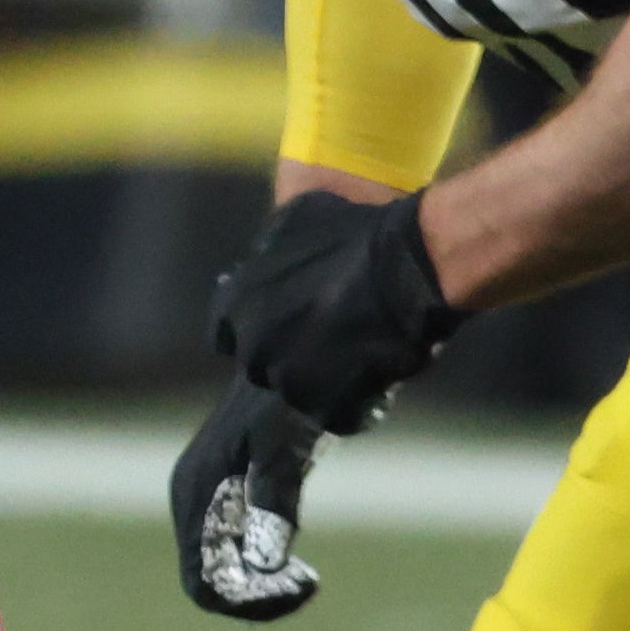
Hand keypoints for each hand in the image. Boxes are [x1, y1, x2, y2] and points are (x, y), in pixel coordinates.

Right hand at [169, 382, 328, 621]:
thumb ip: (274, 501)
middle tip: (309, 581)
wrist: (307, 358)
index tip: (304, 580)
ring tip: (306, 577)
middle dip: (258, 596)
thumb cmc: (297, 399)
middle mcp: (193, 500)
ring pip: (223, 572)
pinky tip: (297, 564)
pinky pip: (234, 555)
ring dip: (262, 585)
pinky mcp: (229, 497)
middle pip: (210, 583)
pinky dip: (264, 571)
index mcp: (196, 493)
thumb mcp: (288, 447)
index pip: (205, 582)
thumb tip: (263, 564)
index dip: (251, 601)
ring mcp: (207, 499)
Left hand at [214, 187, 464, 434]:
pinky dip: (347, 399)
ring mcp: (288, 382)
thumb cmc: (352, 233)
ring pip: (295, 389)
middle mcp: (254, 348)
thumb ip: (269, 252)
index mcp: (236, 305)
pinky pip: (331, 410)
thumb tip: (263, 259)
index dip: (253, 326)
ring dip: (316, 377)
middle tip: (322, 334)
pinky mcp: (325, 407)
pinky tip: (369, 374)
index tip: (277, 322)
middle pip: (261, 362)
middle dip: (284, 351)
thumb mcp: (295, 221)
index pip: (224, 333)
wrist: (405, 266)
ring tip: (350, 356)